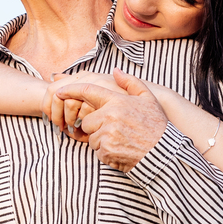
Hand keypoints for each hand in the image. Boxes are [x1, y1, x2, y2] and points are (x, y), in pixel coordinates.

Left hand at [54, 70, 168, 171]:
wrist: (164, 152)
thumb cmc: (156, 125)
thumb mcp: (147, 99)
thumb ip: (130, 82)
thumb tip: (115, 71)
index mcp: (117, 101)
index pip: (87, 91)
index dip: (70, 90)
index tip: (58, 91)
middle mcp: (109, 116)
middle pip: (86, 120)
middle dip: (95, 126)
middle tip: (114, 130)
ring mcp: (107, 134)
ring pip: (91, 137)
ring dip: (101, 140)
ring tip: (121, 140)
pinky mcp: (106, 151)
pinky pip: (97, 151)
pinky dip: (106, 152)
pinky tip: (121, 150)